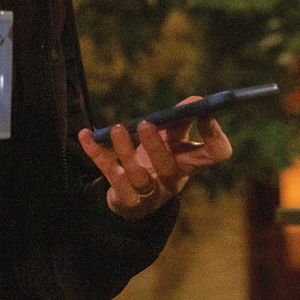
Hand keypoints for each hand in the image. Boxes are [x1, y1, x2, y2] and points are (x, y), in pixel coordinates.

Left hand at [77, 97, 232, 219]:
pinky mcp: (123, 196)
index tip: (205, 112)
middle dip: (157, 145)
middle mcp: (171, 180)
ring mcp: (147, 192)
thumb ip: (179, 122)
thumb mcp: (172, 143)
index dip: (214, 135)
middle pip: (169, 166)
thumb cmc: (157, 162)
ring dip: (126, 150)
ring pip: (137, 175)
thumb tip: (194, 99)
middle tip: (146, 123)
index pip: (215, 154)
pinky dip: (95, 152)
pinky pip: (108, 173)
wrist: (134, 200)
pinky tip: (85, 134)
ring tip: (117, 128)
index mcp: (189, 164)